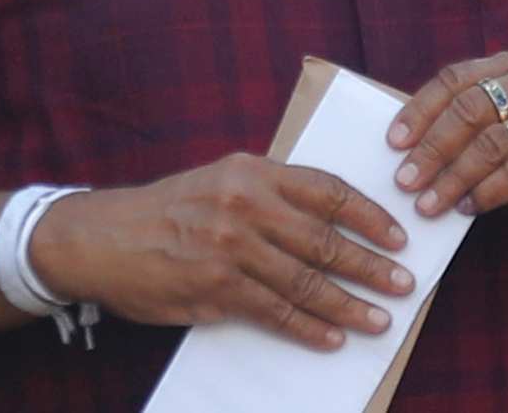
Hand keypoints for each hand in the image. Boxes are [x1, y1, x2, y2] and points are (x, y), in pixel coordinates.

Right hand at [30, 153, 413, 350]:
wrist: (104, 237)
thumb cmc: (170, 208)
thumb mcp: (222, 179)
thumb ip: (271, 192)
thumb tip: (330, 218)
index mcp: (254, 171)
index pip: (328, 190)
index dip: (370, 215)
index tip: (400, 236)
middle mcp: (246, 205)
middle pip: (326, 238)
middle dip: (371, 265)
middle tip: (403, 283)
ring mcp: (231, 248)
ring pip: (306, 281)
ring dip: (349, 304)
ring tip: (378, 319)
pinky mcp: (216, 288)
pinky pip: (275, 312)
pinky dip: (308, 327)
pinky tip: (331, 337)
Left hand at [387, 48, 507, 253]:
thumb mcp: (501, 135)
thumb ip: (465, 129)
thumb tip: (402, 145)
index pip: (457, 78)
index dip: (420, 110)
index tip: (392, 142)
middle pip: (471, 108)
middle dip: (432, 149)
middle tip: (404, 180)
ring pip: (492, 143)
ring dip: (454, 178)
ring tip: (428, 204)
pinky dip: (488, 192)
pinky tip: (469, 209)